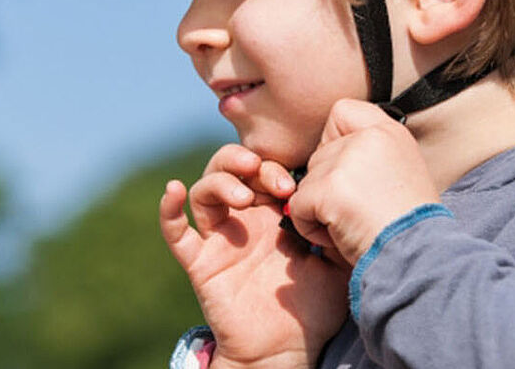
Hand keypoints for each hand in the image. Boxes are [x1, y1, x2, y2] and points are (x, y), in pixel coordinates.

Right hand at [160, 145, 348, 368]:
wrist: (288, 350)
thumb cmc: (315, 308)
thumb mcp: (338, 262)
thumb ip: (338, 230)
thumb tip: (345, 196)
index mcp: (276, 214)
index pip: (266, 170)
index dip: (275, 167)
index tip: (296, 183)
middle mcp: (245, 220)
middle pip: (233, 169)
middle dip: (249, 164)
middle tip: (276, 182)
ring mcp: (221, 239)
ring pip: (205, 190)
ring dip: (221, 181)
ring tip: (243, 194)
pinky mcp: (201, 263)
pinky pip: (176, 233)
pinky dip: (169, 209)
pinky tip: (174, 188)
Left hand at [287, 100, 442, 265]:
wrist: (419, 258)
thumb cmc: (409, 229)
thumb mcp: (401, 175)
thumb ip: (368, 158)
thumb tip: (329, 159)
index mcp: (390, 133)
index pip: (342, 112)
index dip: (334, 141)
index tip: (349, 172)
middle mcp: (369, 138)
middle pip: (319, 155)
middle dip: (327, 188)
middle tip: (357, 212)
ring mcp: (347, 162)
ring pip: (306, 183)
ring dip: (319, 210)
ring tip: (352, 226)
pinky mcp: (329, 188)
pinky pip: (297, 207)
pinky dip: (310, 228)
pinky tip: (338, 237)